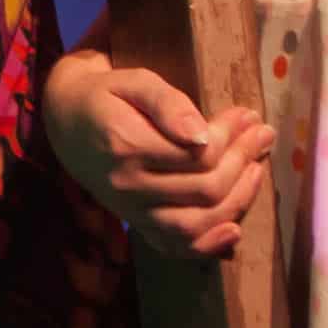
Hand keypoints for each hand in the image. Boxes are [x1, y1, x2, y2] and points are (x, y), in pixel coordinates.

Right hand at [42, 50, 276, 256]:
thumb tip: (203, 134)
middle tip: (261, 134)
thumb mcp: (134, 81)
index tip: (248, 115)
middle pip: (205, 189)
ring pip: (195, 223)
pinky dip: (207, 246)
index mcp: (126, 146)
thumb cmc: (106, 95)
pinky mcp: (134, 223)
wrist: (66, 121)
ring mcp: (130, 211)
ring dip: (237, 200)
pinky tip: (234, 230)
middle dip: (243, 161)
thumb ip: (168, 103)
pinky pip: (173, 247)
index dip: (231, 135)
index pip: (199, 154)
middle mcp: (127, 186)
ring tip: (257, 170)